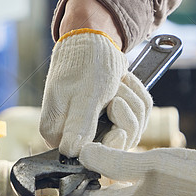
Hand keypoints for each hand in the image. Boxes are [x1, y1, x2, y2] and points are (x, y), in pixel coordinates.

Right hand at [40, 30, 153, 155]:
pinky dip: (137, 96)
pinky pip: (138, 116)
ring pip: (131, 129)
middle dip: (126, 118)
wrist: (94, 38)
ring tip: (118, 84)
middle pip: (115, 145)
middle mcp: (73, 133)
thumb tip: (70, 153)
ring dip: (133, 102)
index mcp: (57, 132)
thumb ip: (79, 126)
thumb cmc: (85, 64)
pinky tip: (125, 82)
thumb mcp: (85, 96)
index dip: (110, 143)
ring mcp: (96, 124)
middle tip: (116, 95)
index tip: (116, 125)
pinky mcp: (112, 115)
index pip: (89, 157)